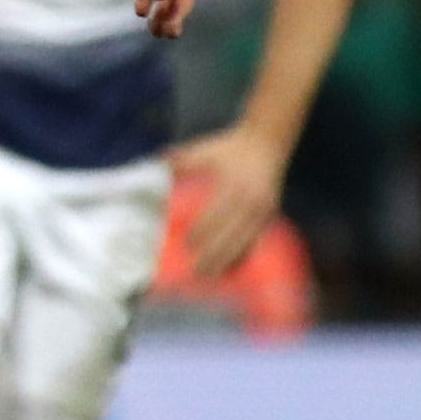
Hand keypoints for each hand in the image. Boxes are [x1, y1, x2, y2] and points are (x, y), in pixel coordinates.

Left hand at [169, 123, 290, 278]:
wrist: (267, 143)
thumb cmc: (229, 148)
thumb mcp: (204, 150)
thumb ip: (179, 160)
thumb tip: (151, 165)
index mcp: (232, 185)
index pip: (216, 214)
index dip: (202, 232)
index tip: (187, 245)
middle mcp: (250, 200)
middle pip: (230, 234)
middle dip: (214, 254)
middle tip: (196, 272)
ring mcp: (262, 209)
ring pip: (244, 241)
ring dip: (228, 260)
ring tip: (212, 276)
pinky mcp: (269, 215)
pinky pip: (257, 240)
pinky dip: (245, 254)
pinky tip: (234, 267)